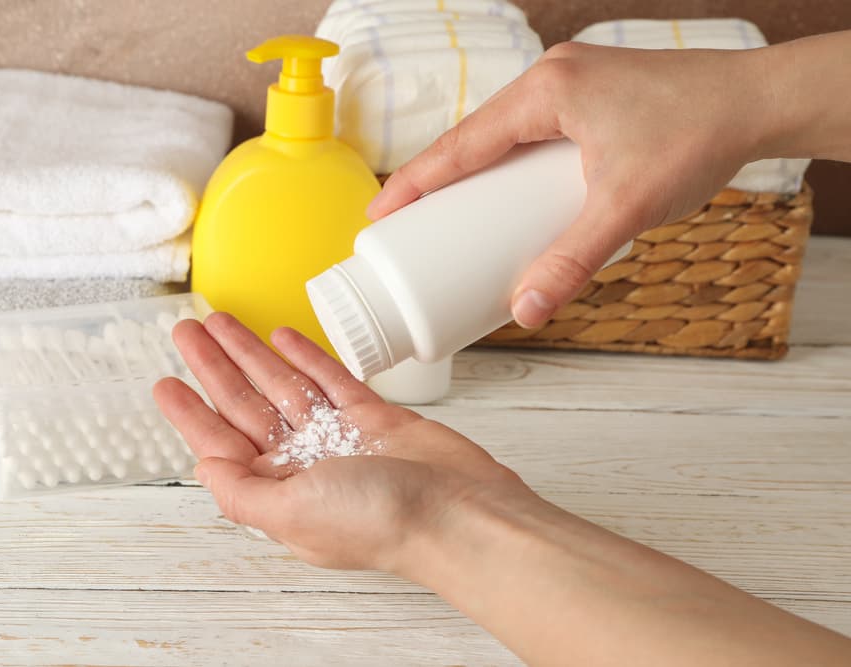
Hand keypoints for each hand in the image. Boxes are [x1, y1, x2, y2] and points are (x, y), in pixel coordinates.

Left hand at [153, 312, 531, 571]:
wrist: (460, 513)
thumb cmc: (382, 522)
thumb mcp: (292, 513)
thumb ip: (241, 492)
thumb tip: (202, 467)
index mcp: (279, 492)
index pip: (220, 443)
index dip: (190, 412)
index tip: (164, 382)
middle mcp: (304, 465)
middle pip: (245, 406)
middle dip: (214, 368)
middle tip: (187, 331)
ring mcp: (340, 438)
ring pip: (283, 386)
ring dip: (251, 354)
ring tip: (222, 322)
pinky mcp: (375, 418)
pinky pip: (331, 379)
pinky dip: (306, 357)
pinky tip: (282, 338)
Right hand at [367, 42, 770, 327]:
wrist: (760, 102)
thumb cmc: (699, 135)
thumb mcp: (627, 207)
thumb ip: (573, 261)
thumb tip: (526, 311)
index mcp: (547, 91)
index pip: (461, 143)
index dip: (415, 181)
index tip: (379, 212)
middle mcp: (552, 79)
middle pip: (474, 138)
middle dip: (437, 181)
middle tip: (403, 225)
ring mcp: (572, 85)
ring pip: (503, 135)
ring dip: (474, 173)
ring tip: (447, 217)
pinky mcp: (592, 99)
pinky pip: (531, 134)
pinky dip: (508, 164)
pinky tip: (506, 193)